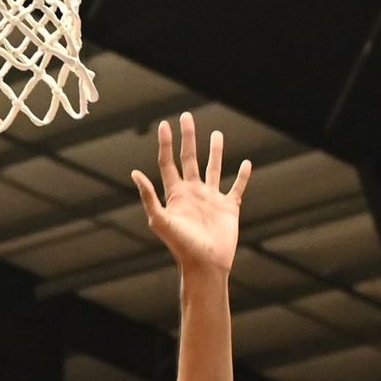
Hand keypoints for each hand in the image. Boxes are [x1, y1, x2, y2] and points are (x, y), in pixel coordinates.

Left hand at [133, 113, 245, 276]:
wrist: (205, 264)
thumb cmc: (181, 245)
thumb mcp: (161, 220)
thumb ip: (149, 197)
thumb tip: (134, 173)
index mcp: (175, 194)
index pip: (168, 162)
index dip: (166, 144)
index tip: (165, 124)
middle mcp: (193, 192)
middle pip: (190, 158)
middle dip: (188, 138)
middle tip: (187, 117)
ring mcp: (211, 199)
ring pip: (214, 168)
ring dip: (216, 151)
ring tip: (217, 133)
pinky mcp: (229, 207)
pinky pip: (237, 187)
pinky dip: (243, 175)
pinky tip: (246, 163)